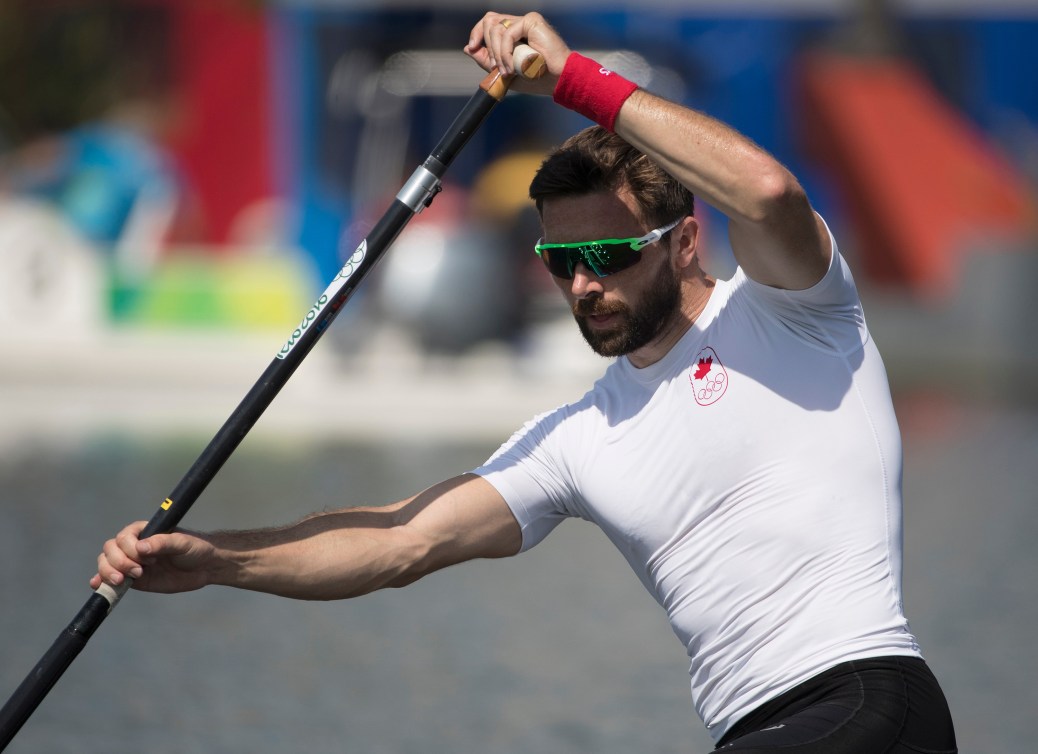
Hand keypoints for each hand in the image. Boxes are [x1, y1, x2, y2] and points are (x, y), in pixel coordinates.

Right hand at [90, 521, 213, 593]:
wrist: (205, 567)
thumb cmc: (195, 548)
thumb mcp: (182, 543)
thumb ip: (162, 543)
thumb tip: (141, 547)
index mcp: (143, 532)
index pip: (123, 538)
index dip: (130, 550)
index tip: (149, 559)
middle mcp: (133, 546)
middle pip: (110, 550)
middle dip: (118, 562)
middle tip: (139, 572)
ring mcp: (132, 563)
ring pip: (106, 564)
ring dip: (107, 572)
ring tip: (121, 581)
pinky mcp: (134, 579)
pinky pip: (111, 579)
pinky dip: (101, 581)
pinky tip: (98, 585)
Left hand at [463, 11, 570, 94]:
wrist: (556, 81)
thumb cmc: (536, 78)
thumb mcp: (504, 71)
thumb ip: (487, 59)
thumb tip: (469, 48)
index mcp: (512, 33)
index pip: (488, 24)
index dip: (477, 33)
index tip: (473, 47)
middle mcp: (518, 24)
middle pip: (489, 21)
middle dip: (487, 46)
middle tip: (497, 67)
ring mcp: (525, 21)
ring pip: (496, 27)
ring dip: (497, 53)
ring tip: (507, 70)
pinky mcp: (531, 21)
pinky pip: (507, 33)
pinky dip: (505, 51)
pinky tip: (512, 65)